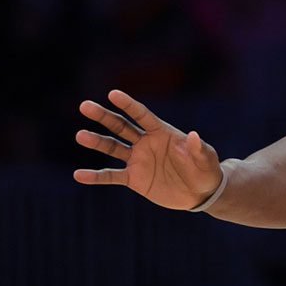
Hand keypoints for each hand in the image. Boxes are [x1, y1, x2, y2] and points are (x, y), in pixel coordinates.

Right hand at [73, 89, 223, 210]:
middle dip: (104, 116)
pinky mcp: (134, 179)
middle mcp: (146, 142)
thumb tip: (194, 135)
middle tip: (85, 106)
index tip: (113, 93)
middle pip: (121, 126)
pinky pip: (111, 176)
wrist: (200, 192)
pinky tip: (79, 175)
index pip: (142, 115)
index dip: (128, 104)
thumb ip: (199, 148)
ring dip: (97, 142)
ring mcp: (138, 160)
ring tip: (80, 135)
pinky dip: (95, 176)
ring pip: (113, 148)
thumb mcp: (206, 159)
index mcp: (162, 132)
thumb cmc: (205, 170)